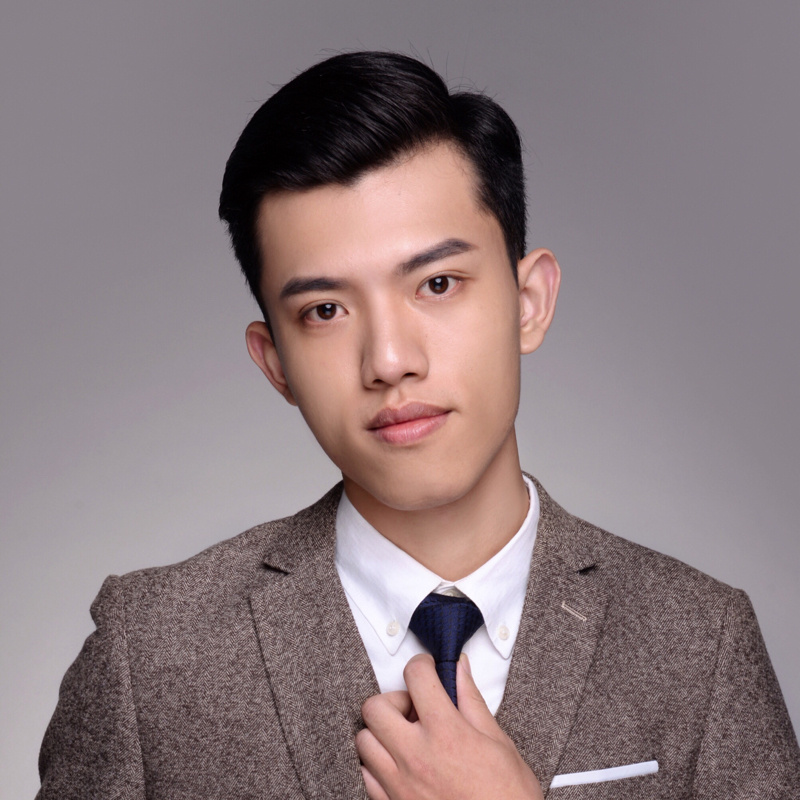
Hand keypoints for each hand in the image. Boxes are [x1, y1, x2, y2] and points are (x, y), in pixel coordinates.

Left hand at [356, 653, 542, 799]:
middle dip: (393, 699)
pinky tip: (399, 764)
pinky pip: (365, 776)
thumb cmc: (507, 798)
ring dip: (381, 732)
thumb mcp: (499, 744)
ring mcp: (400, 784)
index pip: (416, 677)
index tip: (426, 669)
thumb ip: (472, 701)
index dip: (421, 664)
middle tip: (413, 708)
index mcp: (446, 733)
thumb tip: (460, 671)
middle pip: (375, 707)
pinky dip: (376, 764)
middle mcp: (416, 756)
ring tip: (405, 737)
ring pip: (363, 741)